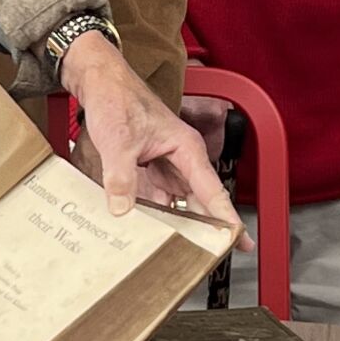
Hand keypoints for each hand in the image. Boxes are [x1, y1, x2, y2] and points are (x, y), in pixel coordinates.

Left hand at [57, 32, 252, 249]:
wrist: (100, 82)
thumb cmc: (117, 99)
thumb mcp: (117, 140)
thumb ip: (121, 176)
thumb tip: (122, 209)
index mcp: (186, 147)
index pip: (212, 189)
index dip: (226, 217)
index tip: (239, 240)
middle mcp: (181, 157)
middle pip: (200, 201)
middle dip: (207, 229)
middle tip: (211, 258)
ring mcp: (166, 163)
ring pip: (180, 202)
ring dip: (180, 224)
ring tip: (181, 252)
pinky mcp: (150, 167)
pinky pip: (159, 197)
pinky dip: (157, 213)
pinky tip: (151, 230)